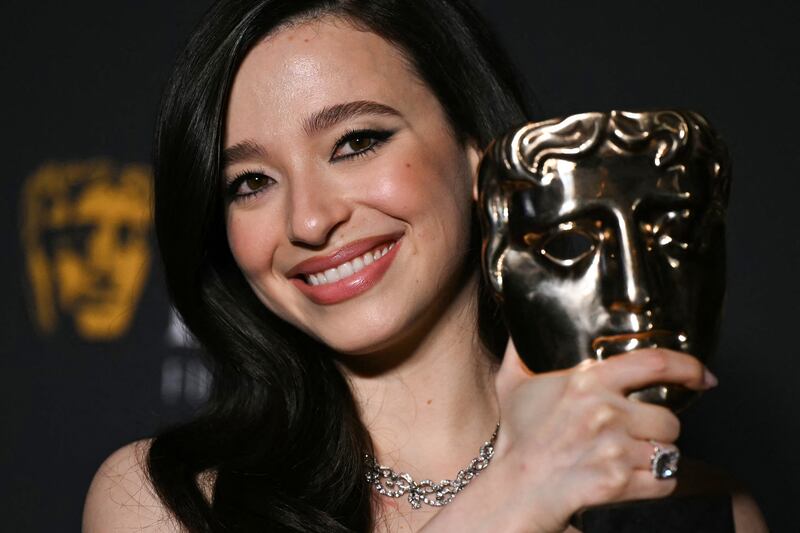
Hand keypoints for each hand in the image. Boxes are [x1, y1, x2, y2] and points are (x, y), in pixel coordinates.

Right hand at [490, 339, 716, 531]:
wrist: (515, 488)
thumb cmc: (518, 438)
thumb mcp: (512, 384)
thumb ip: (521, 351)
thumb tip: (520, 322)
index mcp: (586, 381)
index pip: (655, 363)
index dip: (689, 367)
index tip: (703, 375)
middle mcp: (604, 412)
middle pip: (669, 418)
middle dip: (659, 430)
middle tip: (636, 434)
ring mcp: (613, 449)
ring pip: (669, 452)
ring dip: (656, 457)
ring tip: (629, 457)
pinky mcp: (619, 483)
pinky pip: (664, 482)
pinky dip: (655, 484)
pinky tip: (632, 480)